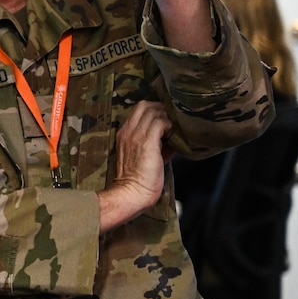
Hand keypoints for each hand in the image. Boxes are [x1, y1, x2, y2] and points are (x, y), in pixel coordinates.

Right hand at [98, 100, 170, 231]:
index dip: (154, 110)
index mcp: (124, 134)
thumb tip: (171, 138)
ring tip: (174, 128)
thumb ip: (154, 144)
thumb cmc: (138, 180)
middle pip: (144, 105)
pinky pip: (160, 122)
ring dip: (166, 117)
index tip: (165, 118)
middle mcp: (127, 131)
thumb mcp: (143, 156)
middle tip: (172, 119)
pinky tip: (173, 135)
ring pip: (153, 111)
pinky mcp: (146, 141)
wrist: (132, 193)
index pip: (138, 110)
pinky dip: (169, 125)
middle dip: (161, 109)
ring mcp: (136, 135)